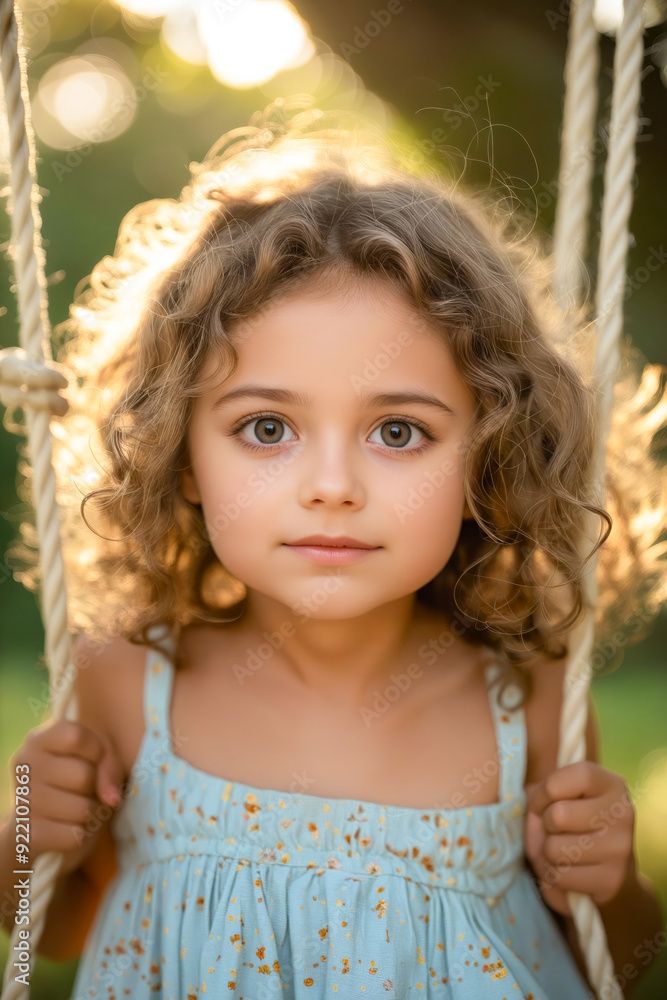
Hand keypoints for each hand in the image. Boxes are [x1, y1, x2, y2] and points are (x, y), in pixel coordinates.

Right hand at [9, 718, 124, 873]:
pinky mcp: (27, 834)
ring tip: (78, 808)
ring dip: (92, 813)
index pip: (75, 736)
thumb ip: (109, 765)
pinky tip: (67, 827)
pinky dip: (80, 834)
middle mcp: (24, 766)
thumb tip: (111, 798)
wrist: (39, 823)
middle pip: (83, 775)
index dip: (96, 750)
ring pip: (82, 809)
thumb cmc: (74, 779)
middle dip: (96, 788)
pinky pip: (74, 836)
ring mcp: (23, 800)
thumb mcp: (95, 758)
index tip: (94, 760)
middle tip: (85, 790)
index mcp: (38, 740)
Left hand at [523, 760, 635, 916]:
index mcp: (610, 783)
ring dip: (546, 852)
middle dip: (545, 825)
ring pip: (554, 849)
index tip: (543, 803)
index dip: (543, 793)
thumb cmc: (575, 823)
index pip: (563, 780)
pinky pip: (560, 876)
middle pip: (558, 815)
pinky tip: (567, 869)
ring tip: (560, 850)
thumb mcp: (560, 797)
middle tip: (555, 830)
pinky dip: (552, 875)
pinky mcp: (612, 880)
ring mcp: (620, 848)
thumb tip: (532, 808)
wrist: (611, 870)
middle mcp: (622, 813)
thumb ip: (540, 794)